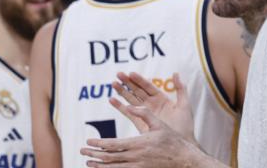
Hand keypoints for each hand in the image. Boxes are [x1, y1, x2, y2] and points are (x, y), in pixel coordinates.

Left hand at [82, 104, 206, 167]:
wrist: (183, 159)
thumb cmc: (172, 140)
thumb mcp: (159, 123)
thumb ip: (144, 113)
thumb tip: (131, 105)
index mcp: (139, 143)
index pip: (113, 145)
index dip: (98, 144)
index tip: (88, 142)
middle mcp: (136, 157)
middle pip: (110, 158)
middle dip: (94, 155)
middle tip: (82, 152)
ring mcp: (138, 166)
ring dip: (99, 166)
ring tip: (89, 163)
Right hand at [112, 72, 194, 139]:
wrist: (180, 145)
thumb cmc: (185, 126)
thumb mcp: (184, 105)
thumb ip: (181, 89)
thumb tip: (175, 73)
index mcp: (161, 100)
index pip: (148, 87)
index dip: (139, 80)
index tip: (131, 73)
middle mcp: (151, 105)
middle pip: (137, 91)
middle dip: (128, 83)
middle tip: (119, 74)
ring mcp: (145, 114)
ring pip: (131, 100)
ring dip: (122, 92)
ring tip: (113, 83)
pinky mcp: (139, 123)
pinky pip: (128, 113)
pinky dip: (119, 106)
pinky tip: (112, 100)